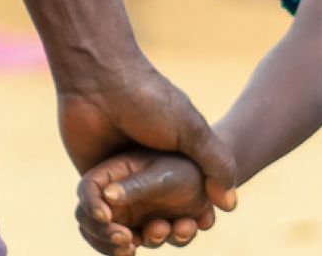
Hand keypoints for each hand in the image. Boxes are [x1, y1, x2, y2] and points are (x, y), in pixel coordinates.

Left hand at [57, 53, 234, 238]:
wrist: (99, 83)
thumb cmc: (149, 101)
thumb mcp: (191, 130)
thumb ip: (215, 162)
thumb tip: (230, 204)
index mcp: (172, 157)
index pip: (185, 199)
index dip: (191, 217)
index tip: (195, 226)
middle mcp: (146, 168)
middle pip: (155, 215)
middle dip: (160, 231)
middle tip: (162, 233)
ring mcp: (118, 176)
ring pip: (125, 220)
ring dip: (129, 234)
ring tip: (135, 238)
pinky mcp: (91, 179)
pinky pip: (96, 214)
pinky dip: (104, 226)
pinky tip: (112, 228)